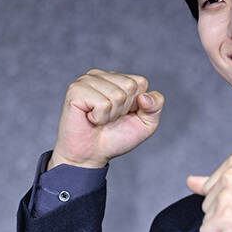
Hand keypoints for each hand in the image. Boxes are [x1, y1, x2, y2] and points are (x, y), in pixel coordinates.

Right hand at [48, 68, 164, 168]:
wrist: (92, 155)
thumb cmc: (116, 138)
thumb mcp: (146, 123)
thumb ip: (156, 106)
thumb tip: (144, 96)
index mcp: (118, 79)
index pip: (141, 82)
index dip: (137, 104)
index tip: (124, 114)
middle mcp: (102, 76)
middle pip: (130, 86)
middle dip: (124, 109)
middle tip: (110, 118)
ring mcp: (87, 80)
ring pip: (117, 95)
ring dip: (111, 115)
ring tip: (100, 119)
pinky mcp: (76, 90)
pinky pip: (102, 103)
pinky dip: (99, 118)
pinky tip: (90, 119)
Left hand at [186, 152, 231, 231]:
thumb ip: (215, 181)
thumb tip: (189, 181)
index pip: (211, 185)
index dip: (227, 198)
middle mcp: (230, 174)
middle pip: (206, 200)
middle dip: (223, 211)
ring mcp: (226, 196)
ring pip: (206, 216)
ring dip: (222, 224)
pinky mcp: (223, 217)